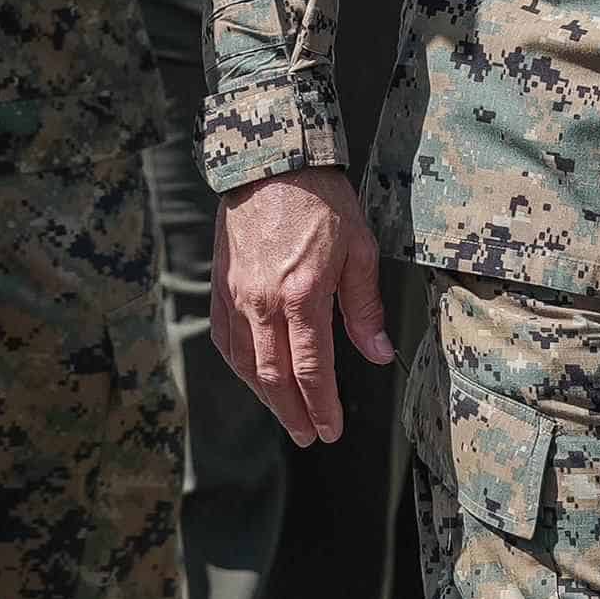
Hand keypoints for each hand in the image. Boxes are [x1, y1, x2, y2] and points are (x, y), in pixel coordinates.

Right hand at [212, 168, 391, 444]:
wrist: (269, 161)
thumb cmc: (320, 199)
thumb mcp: (359, 249)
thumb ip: (364, 307)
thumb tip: (378, 354)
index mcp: (303, 294)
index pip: (312, 369)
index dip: (322, 407)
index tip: (331, 430)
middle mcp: (264, 302)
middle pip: (274, 377)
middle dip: (293, 414)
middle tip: (310, 438)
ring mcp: (237, 295)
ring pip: (245, 363)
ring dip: (266, 397)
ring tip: (286, 415)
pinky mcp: (221, 285)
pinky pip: (225, 338)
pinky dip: (239, 367)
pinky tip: (253, 377)